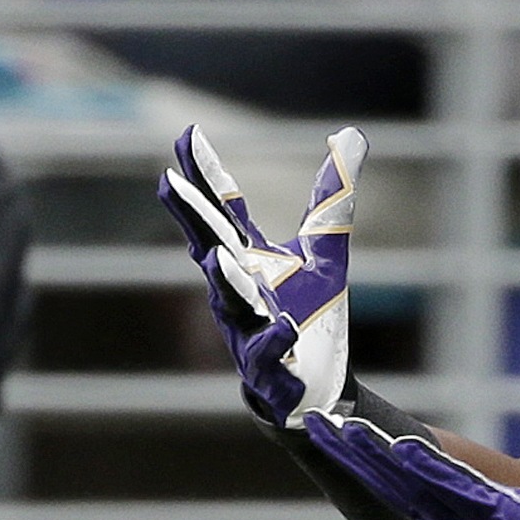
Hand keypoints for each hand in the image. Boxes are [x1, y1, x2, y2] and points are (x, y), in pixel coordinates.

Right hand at [159, 125, 363, 428]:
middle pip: (210, 247)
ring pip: (231, 303)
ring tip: (217, 254)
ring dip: (224, 280)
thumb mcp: (326, 247)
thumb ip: (334, 194)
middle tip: (168, 182)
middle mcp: (237, 290)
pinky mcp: (270, 369)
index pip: (222, 209)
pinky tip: (284, 325)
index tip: (186, 133)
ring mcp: (248, 329)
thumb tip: (351, 133)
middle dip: (191, 217)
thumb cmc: (309, 312)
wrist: (316, 385)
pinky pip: (267, 354)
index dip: (204, 173)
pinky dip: (273, 340)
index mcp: (247, 259)